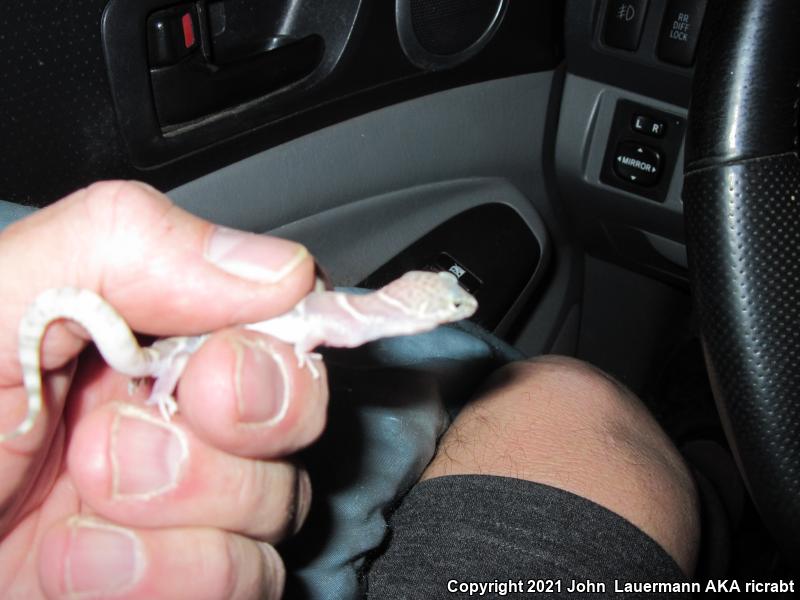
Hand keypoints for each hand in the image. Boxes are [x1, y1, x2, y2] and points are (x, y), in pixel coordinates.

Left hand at [0, 181, 327, 598]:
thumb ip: (120, 247)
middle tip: (115, 446)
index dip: (272, 351)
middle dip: (228, 435)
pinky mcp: (180, 580)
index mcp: (145, 331)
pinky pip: (249, 581)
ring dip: (181, 516)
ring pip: (280, 503)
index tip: (213, 380)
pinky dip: (166, 580)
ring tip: (77, 513)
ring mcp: (186, 503)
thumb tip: (281, 269)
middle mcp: (177, 410)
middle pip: (298, 410)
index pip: (281, 317)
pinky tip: (80, 569)